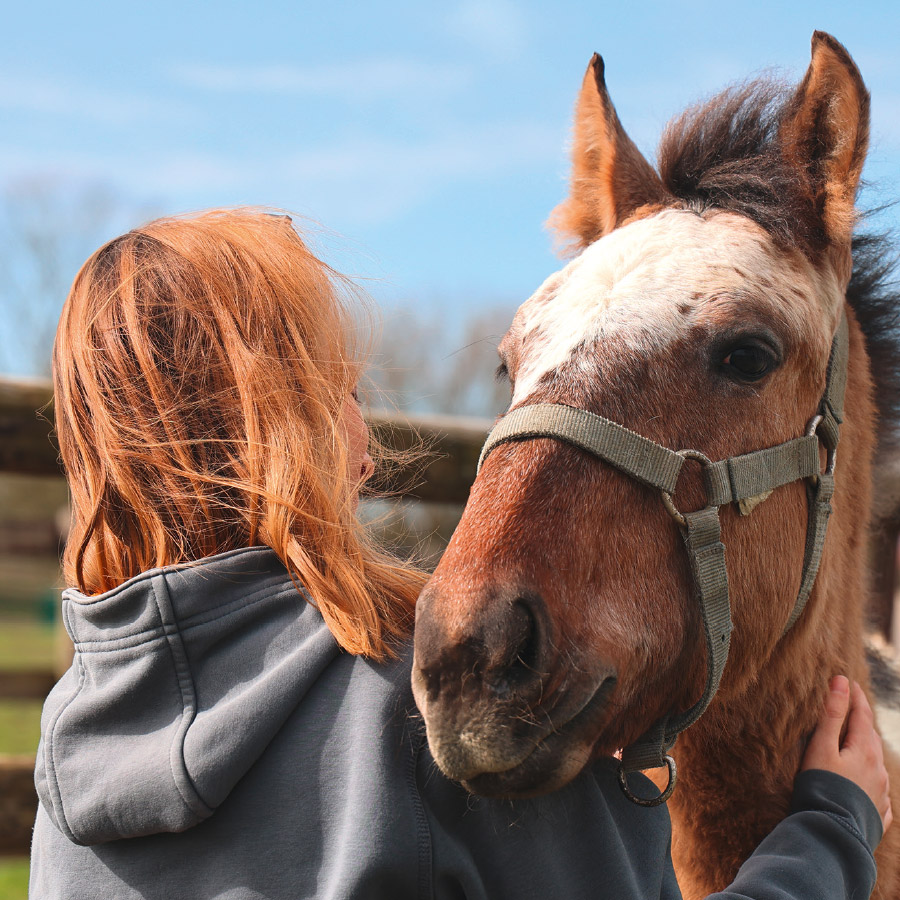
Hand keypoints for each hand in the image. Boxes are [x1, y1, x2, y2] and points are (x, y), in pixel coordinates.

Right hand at [802, 675, 891, 832]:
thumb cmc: (822, 786)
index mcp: (865, 750)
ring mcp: (882, 793)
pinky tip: (864, 783)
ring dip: (867, 749)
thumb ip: (831, 713)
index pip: (862, 715)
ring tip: (855, 744)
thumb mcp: (821, 746)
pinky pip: (879, 790)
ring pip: (877, 763)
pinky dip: (871, 778)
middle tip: (850, 711)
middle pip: (871, 738)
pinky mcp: (880, 813)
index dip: (856, 697)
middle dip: (861, 722)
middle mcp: (879, 770)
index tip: (849, 682)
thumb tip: (841, 680)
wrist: (832, 834)